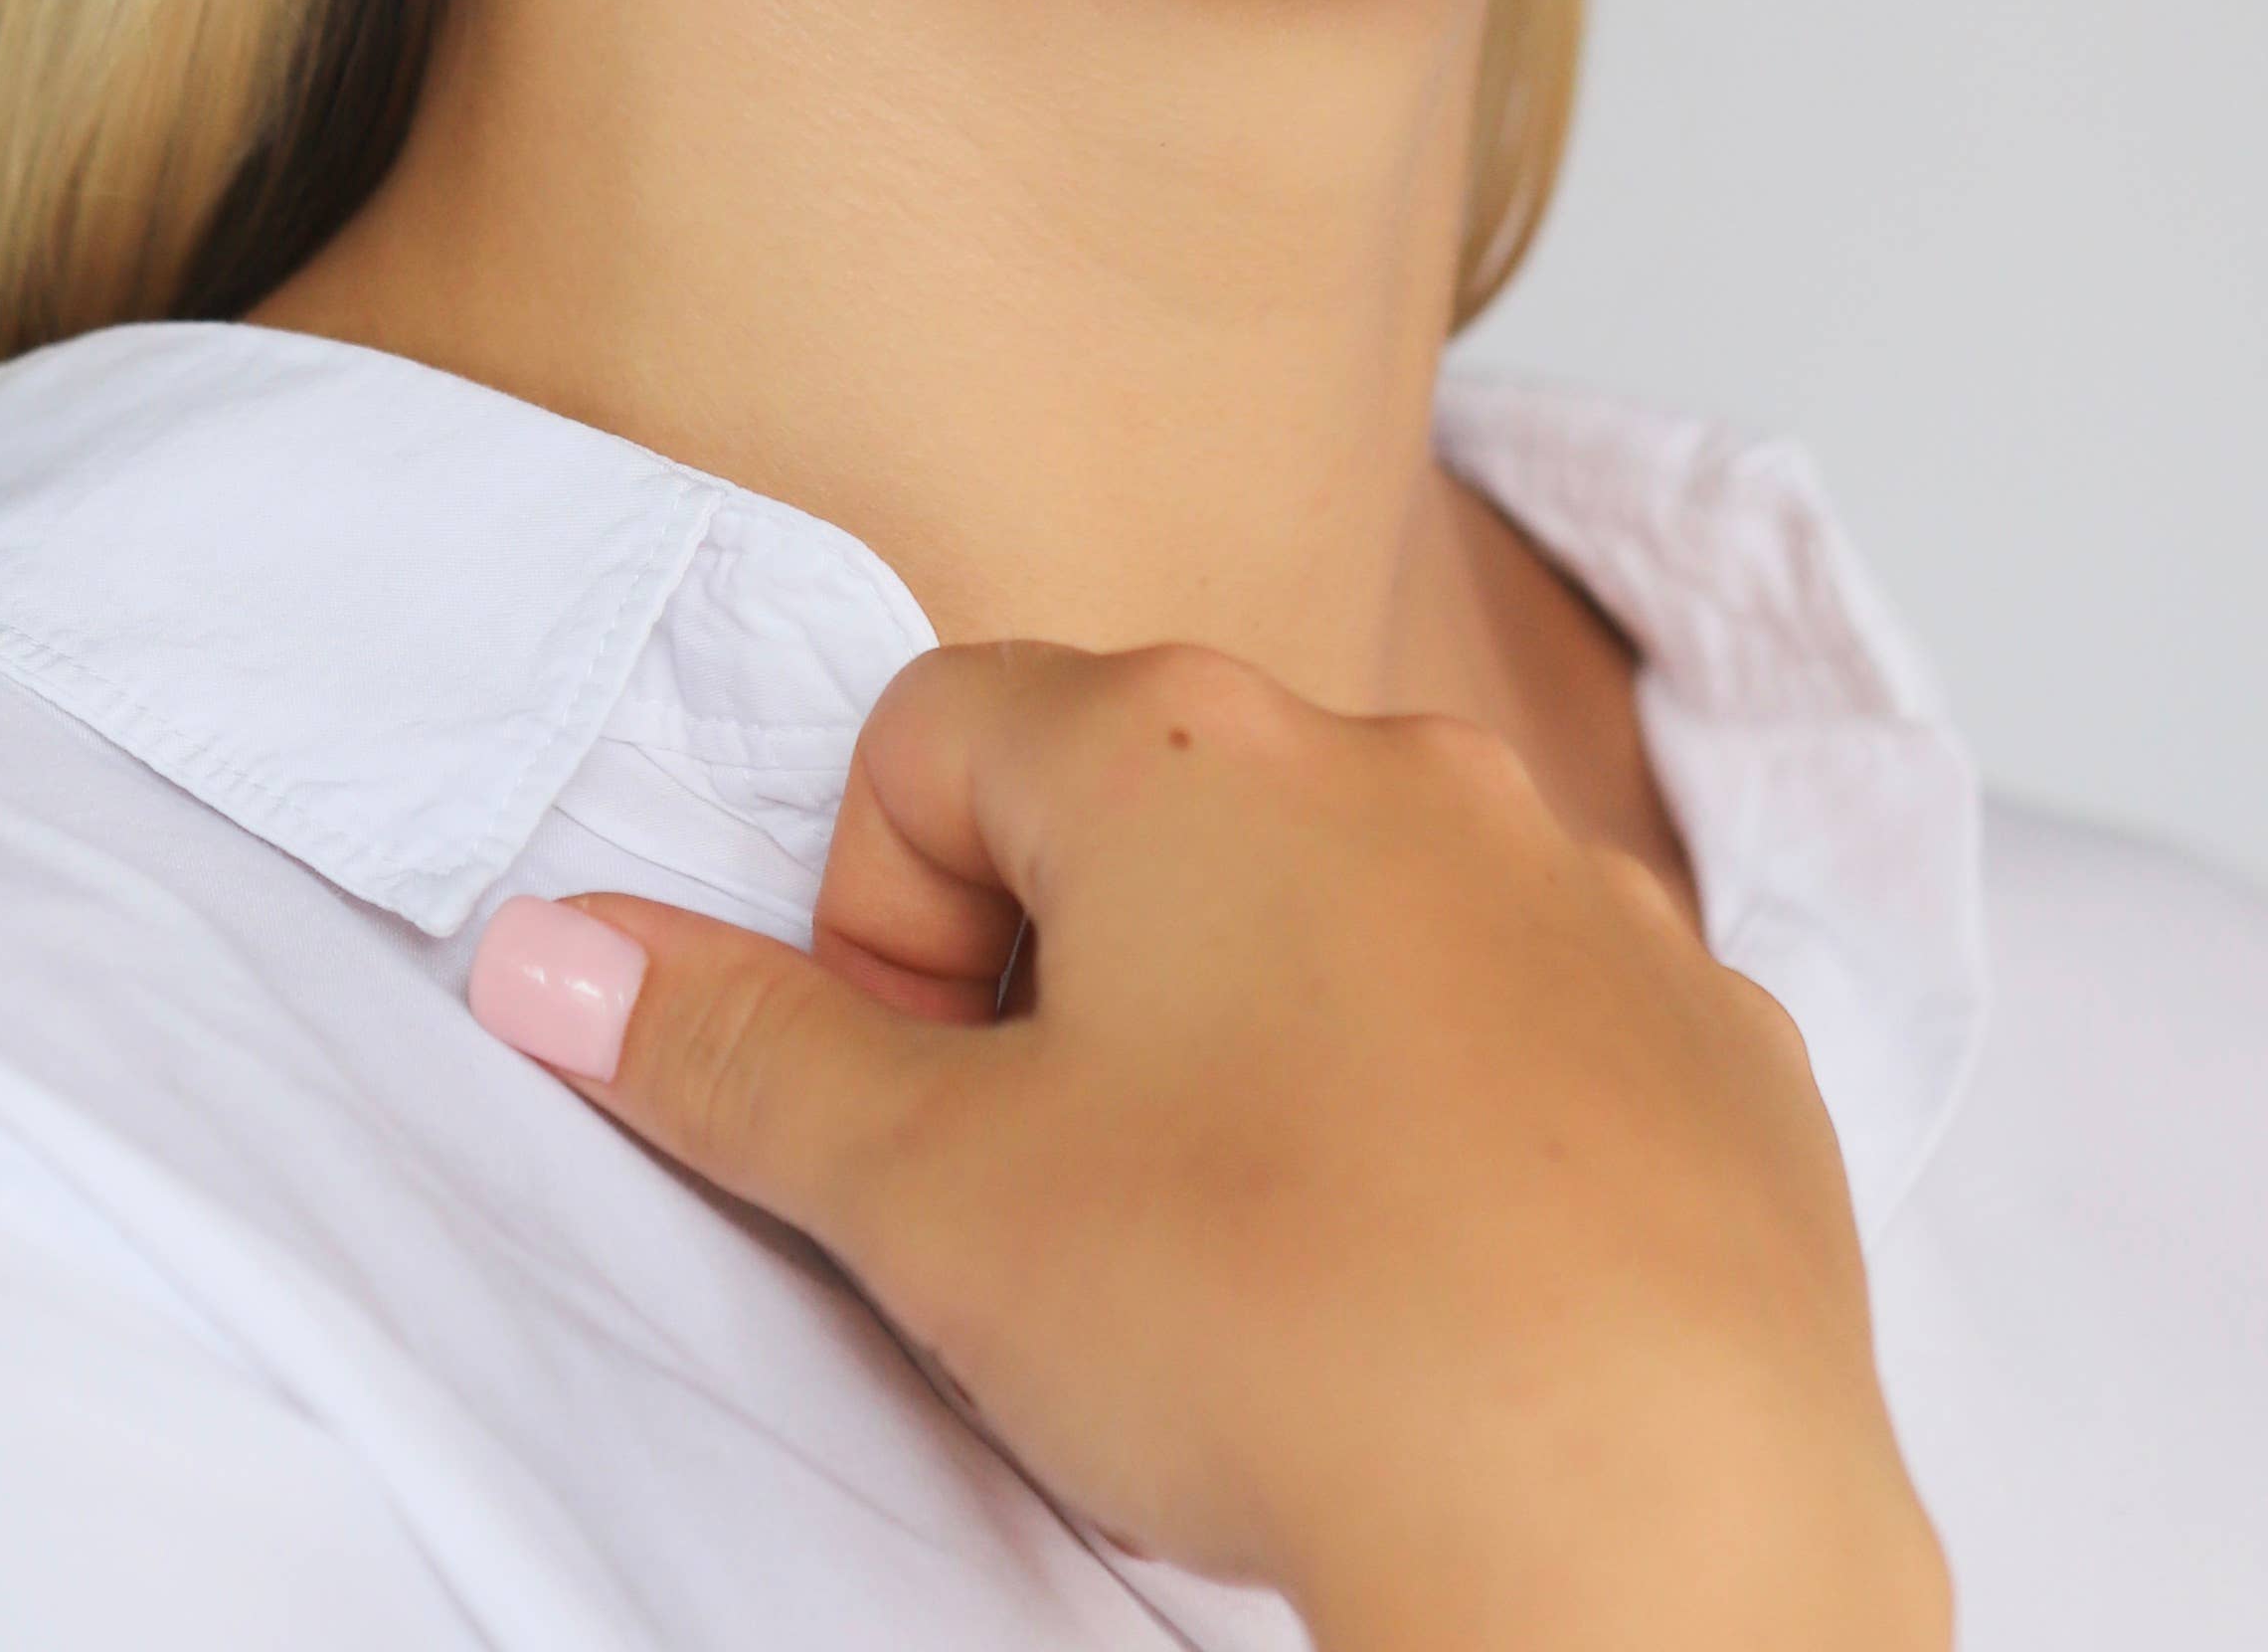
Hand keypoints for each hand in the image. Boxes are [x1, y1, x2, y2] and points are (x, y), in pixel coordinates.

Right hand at [468, 640, 1946, 1651]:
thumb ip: (731, 1049)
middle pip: (1141, 810)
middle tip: (1074, 1199)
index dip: (882, 928)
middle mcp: (1397, 762)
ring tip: (1263, 1256)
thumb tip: (549, 952)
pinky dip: (1462, 1117)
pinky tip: (1442, 1280)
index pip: (932, 739)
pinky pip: (1535, 1022)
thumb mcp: (934, 1197)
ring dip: (1267, 1039)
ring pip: (1344, 912)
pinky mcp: (1718, 1037)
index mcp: (1185, 744)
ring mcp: (1582, 891)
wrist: (1638, 1529)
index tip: (932, 1109)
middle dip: (1071, 983)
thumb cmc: (1269, 1322)